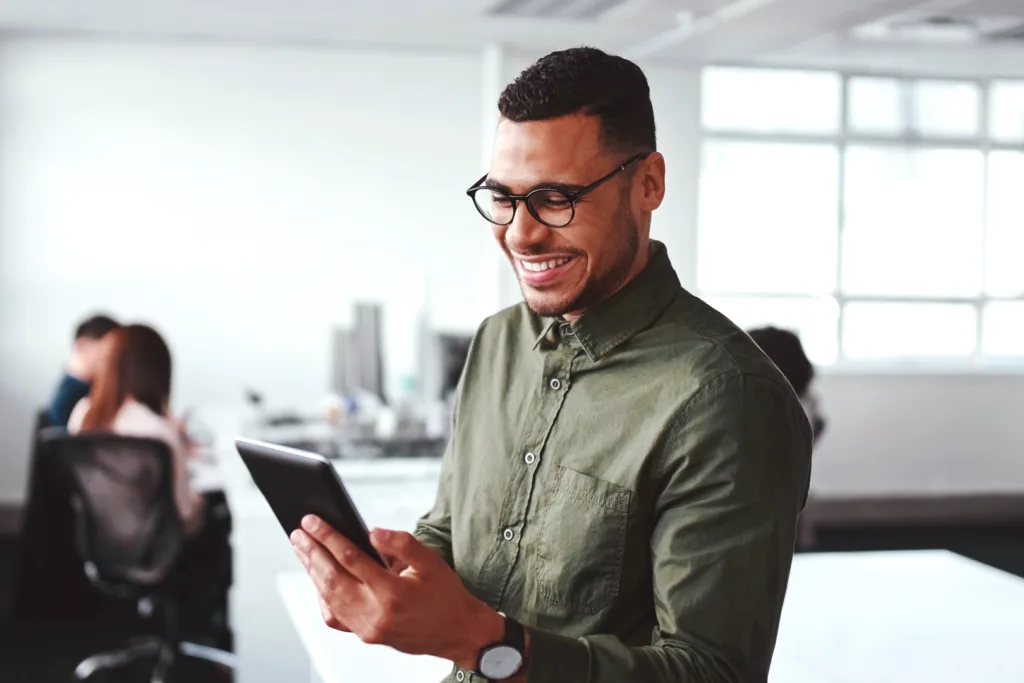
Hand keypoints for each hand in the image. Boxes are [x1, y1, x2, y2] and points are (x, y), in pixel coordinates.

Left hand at [290, 515, 502, 668]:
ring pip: (329, 597)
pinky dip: (323, 597)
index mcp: (393, 592)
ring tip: (302, 550)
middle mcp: (376, 614)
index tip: (312, 521)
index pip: (350, 558)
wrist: (458, 633)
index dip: (328, 537)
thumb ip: (402, 544)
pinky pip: (335, 617)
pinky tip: (319, 581)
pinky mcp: (366, 636)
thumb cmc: (446, 595)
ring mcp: (368, 628)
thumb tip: (372, 531)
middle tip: (298, 532)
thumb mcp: (432, 562)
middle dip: (312, 552)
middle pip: (332, 578)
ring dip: (312, 572)